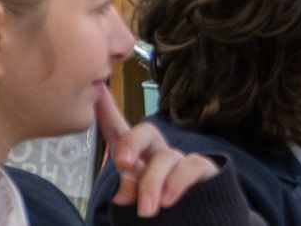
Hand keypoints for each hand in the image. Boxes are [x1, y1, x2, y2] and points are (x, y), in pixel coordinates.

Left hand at [95, 83, 219, 217]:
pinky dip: (176, 184)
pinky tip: (168, 201)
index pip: (120, 132)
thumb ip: (128, 192)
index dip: (107, 111)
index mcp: (138, 160)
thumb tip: (126, 190)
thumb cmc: (163, 214)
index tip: (97, 89)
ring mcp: (181, 161)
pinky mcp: (203, 170)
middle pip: (146, 132)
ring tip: (146, 210)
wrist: (197, 223)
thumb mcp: (137, 203)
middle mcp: (158, 155)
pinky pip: (190, 168)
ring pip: (166, 157)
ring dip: (152, 183)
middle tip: (122, 162)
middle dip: (132, 142)